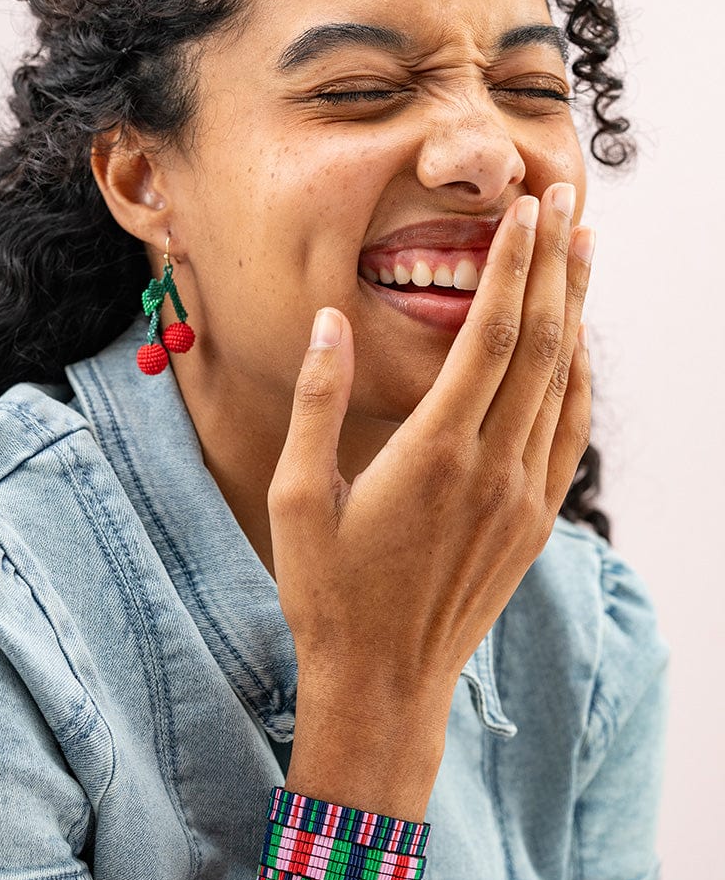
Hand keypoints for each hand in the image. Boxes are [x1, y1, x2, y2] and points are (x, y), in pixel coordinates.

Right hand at [268, 184, 593, 725]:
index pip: (489, 334)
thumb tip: (329, 321)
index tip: (524, 208)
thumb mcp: (296, 496)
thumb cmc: (329, 592)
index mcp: (433, 453)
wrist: (384, 681)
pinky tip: (580, 348)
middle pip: (540, 343)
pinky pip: (570, 434)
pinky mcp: (533, 522)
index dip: (510, 264)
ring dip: (577, 311)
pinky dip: (580, 379)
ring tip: (584, 250)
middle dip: (554, 263)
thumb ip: (317, 402)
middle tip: (566, 198)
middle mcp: (491, 467)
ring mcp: (522, 497)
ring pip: (565, 383)